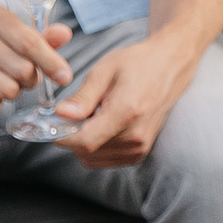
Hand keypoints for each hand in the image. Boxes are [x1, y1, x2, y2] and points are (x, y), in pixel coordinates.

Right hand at [0, 7, 71, 113]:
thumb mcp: (4, 31)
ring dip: (12, 93)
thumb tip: (65, 34)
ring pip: (8, 90)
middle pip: (23, 70)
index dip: (52, 63)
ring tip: (3, 83)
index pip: (30, 42)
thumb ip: (37, 36)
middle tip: (22, 77)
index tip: (65, 77)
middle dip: (30, 80)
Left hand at [51, 31, 202, 168]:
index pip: (85, 141)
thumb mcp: (104, 71)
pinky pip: (105, 159)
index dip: (62, 136)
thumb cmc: (138, 63)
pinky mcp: (140, 151)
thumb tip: (61, 115)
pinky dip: (96, 147)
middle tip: (75, 113)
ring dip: (84, 142)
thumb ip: (83, 97)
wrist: (170, 66)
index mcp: (127, 112)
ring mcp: (140, 146)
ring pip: (93, 158)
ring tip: (92, 117)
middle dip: (71, 136)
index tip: (52, 123)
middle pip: (86, 151)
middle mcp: (136, 135)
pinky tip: (102, 126)